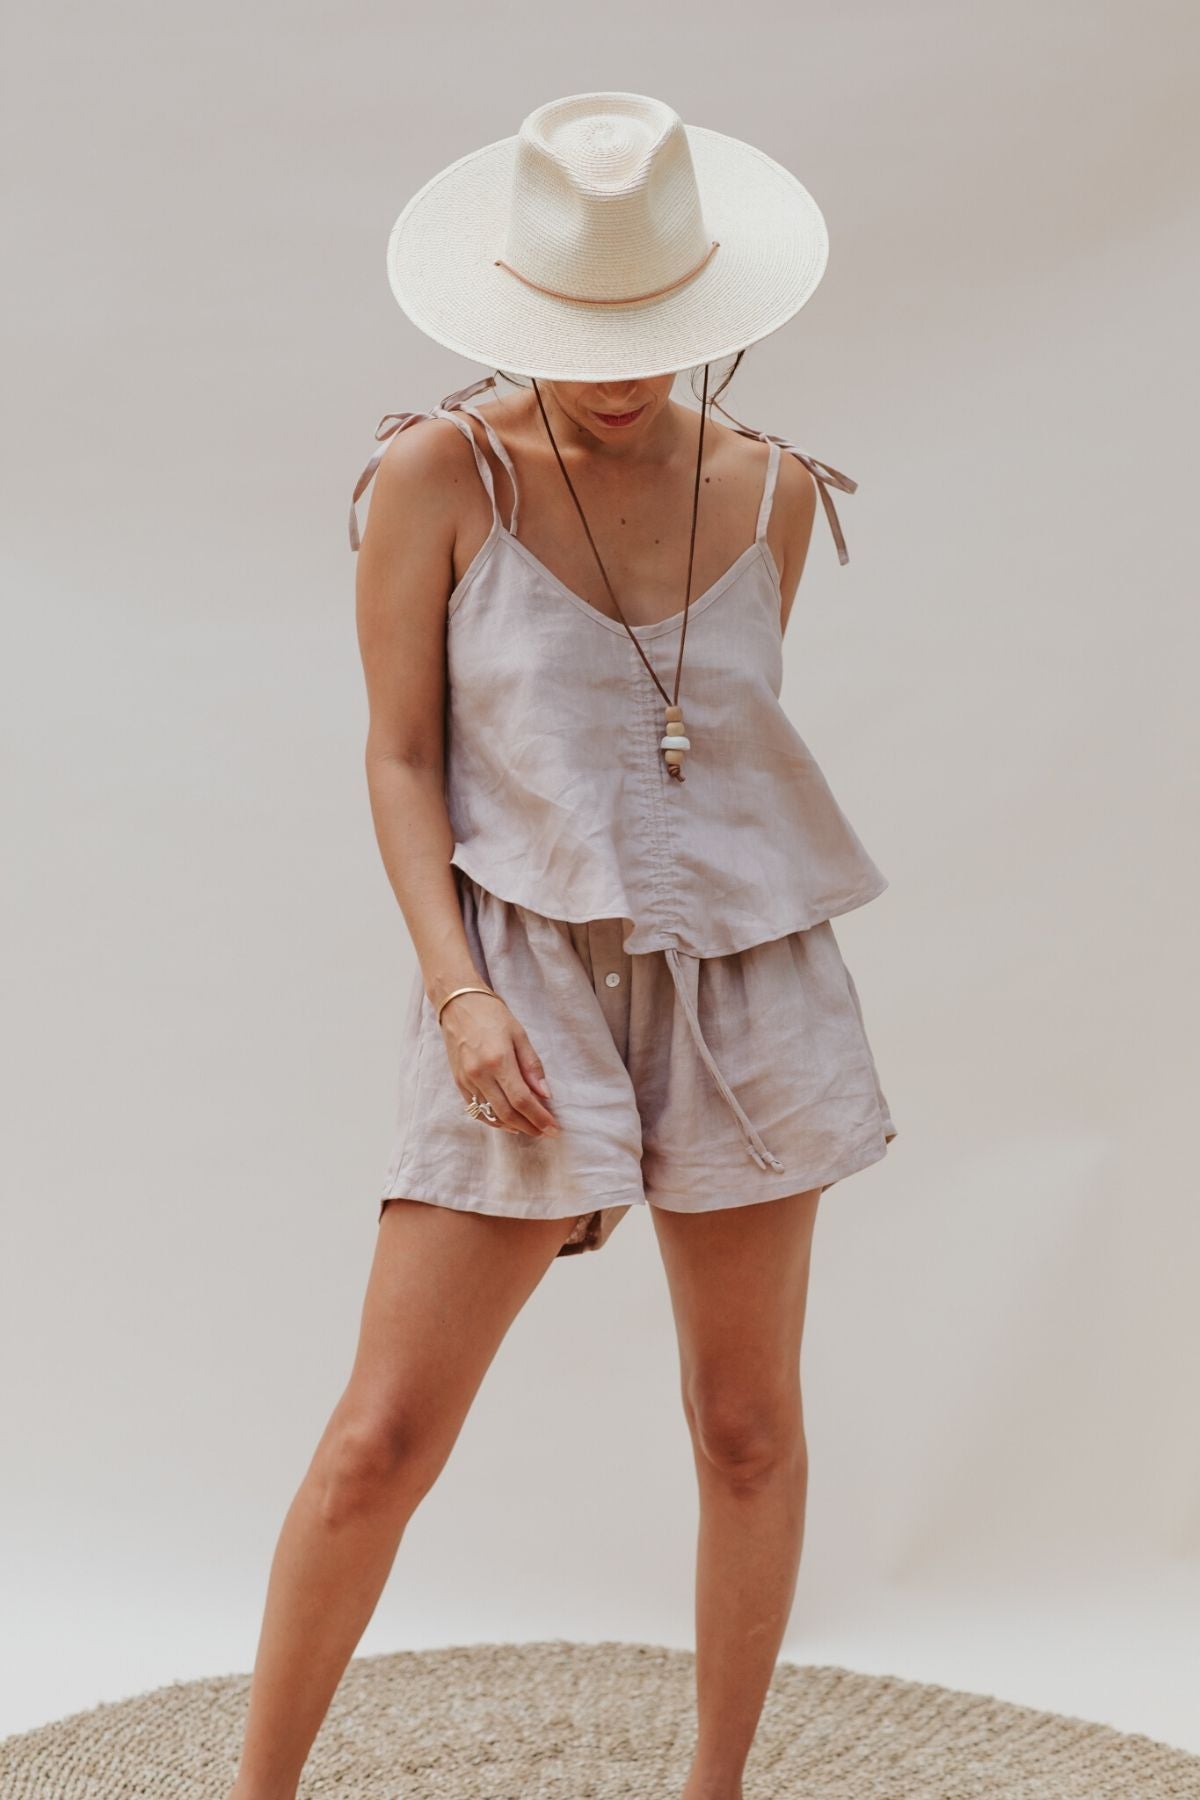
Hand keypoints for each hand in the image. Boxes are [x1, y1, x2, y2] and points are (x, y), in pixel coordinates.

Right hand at [437, 991, 560, 1138]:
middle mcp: (479, 1074)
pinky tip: (506, 1122)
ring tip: (529, 1127)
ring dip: (512, 1126)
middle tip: (544, 1131)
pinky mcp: (458, 1082)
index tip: (553, 1128)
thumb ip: (532, 1066)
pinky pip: (475, 1109)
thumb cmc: (492, 1015)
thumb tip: (545, 1094)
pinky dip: (492, 1120)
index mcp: (498, 1061)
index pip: (522, 1100)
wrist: (458, 1003)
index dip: (539, 1118)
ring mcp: (466, 1080)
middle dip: (528, 1127)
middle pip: (507, 1113)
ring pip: (490, 1115)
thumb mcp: (519, 1034)